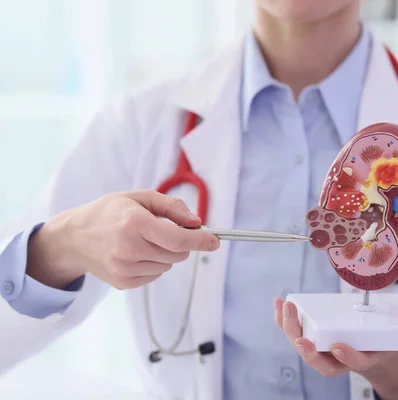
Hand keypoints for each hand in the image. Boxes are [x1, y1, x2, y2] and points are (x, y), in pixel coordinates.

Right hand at [27, 190, 219, 289]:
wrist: (74, 237)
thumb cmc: (110, 212)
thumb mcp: (139, 197)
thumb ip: (172, 206)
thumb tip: (197, 222)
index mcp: (134, 224)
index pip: (178, 240)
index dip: (201, 241)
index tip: (215, 241)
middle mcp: (128, 249)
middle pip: (177, 255)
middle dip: (181, 243)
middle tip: (167, 230)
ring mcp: (125, 269)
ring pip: (168, 265)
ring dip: (166, 253)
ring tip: (144, 239)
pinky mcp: (123, 283)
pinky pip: (155, 274)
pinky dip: (154, 263)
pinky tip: (136, 252)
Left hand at [274, 299, 397, 399]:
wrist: (386, 361)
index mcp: (370, 358)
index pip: (356, 362)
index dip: (347, 357)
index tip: (338, 346)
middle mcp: (346, 358)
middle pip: (322, 363)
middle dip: (309, 350)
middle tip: (300, 336)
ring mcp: (331, 351)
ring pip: (306, 348)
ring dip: (291, 330)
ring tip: (284, 308)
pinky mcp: (322, 340)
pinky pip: (301, 333)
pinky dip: (288, 322)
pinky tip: (280, 305)